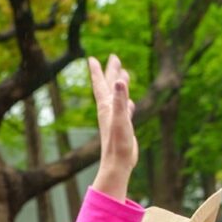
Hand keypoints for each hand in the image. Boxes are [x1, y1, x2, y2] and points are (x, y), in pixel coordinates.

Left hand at [89, 54, 137, 198]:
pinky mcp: (123, 127)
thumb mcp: (121, 119)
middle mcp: (109, 111)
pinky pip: (125, 110)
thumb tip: (120, 81)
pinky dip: (127, 103)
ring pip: (117, 97)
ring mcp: (116, 119)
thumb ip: (120, 99)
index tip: (91, 58)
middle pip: (109, 87)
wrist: (118, 164)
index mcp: (106, 107)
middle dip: (111, 72)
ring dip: (120, 85)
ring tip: (123, 74)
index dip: (97, 71)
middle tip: (114, 57)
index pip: (100, 85)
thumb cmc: (118, 144)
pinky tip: (130, 103)